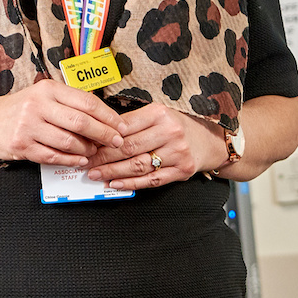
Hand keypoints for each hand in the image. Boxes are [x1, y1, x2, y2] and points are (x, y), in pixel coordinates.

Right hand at [0, 79, 124, 165]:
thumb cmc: (19, 109)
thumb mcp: (42, 96)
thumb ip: (68, 103)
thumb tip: (104, 117)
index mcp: (47, 89)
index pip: (86, 102)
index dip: (108, 116)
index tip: (121, 126)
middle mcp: (38, 105)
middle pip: (81, 122)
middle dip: (104, 134)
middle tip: (117, 141)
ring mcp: (28, 126)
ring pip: (69, 141)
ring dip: (87, 149)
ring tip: (95, 151)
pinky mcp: (22, 146)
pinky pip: (53, 156)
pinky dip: (71, 160)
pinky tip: (81, 160)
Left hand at [86, 102, 225, 189]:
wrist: (210, 141)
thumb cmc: (178, 126)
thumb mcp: (158, 114)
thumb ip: (133, 122)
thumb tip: (100, 133)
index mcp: (160, 114)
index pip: (125, 127)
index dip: (103, 138)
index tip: (88, 144)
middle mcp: (170, 132)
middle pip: (129, 148)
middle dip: (103, 157)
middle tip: (87, 163)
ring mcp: (178, 152)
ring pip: (138, 166)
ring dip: (113, 172)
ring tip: (96, 175)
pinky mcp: (182, 170)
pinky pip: (152, 180)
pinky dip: (131, 184)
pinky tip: (116, 183)